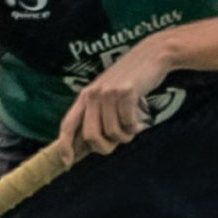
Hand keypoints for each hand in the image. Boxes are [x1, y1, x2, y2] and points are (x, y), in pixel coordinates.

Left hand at [58, 40, 170, 160]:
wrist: (152, 55)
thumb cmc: (131, 80)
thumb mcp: (108, 93)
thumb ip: (97, 114)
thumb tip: (90, 143)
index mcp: (85, 96)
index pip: (68, 124)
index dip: (65, 145)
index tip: (66, 162)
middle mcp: (93, 94)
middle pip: (91, 135)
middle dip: (105, 146)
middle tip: (117, 142)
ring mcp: (108, 92)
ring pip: (112, 132)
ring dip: (124, 136)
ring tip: (132, 126)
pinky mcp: (126, 92)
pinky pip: (128, 123)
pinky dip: (134, 127)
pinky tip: (139, 119)